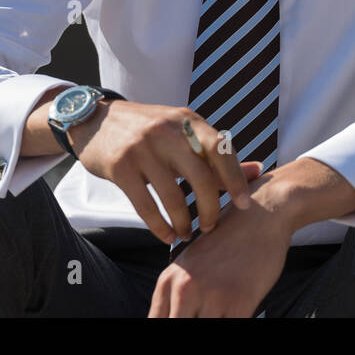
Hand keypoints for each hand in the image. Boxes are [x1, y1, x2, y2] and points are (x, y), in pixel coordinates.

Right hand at [68, 99, 261, 243]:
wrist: (96, 120)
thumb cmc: (149, 131)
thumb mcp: (183, 133)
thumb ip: (218, 154)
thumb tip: (258, 172)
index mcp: (188, 121)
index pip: (221, 150)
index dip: (236, 180)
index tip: (244, 205)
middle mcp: (168, 131)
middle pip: (201, 177)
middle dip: (210, 209)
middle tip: (210, 227)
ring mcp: (143, 148)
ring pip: (173, 196)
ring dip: (184, 222)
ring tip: (187, 233)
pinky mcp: (121, 167)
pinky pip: (145, 205)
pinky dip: (159, 225)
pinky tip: (167, 234)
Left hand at [148, 171, 292, 316]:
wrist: (262, 215)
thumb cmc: (230, 240)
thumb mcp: (192, 263)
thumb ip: (178, 294)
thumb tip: (174, 316)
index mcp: (169, 281)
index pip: (156, 323)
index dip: (170, 328)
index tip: (190, 318)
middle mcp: (184, 288)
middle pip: (177, 327)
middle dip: (194, 324)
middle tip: (208, 315)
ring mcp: (211, 296)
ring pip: (204, 329)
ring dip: (216, 322)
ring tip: (223, 311)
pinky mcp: (239, 303)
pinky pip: (231, 327)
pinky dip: (234, 323)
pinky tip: (241, 312)